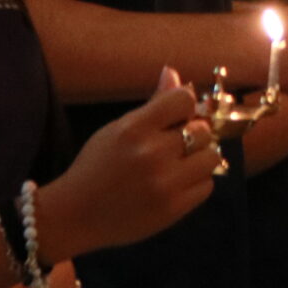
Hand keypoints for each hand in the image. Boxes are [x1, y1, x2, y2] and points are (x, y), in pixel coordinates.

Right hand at [43, 72, 219, 251]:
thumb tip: (174, 73)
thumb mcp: (117, 129)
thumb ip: (152, 104)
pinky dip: (196, 182)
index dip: (184, 105)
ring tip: (181, 164)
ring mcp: (165, 183)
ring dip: (200, 158)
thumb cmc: (96, 167)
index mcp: (134, 128)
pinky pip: (207, 185)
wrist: (76, 215)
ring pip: (211, 157)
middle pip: (203, 130)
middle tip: (177, 144)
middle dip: (194, 134)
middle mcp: (152, 153)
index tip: (178, 115)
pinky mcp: (174, 208)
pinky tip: (177, 183)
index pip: (184, 100)